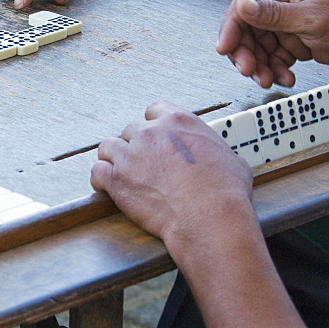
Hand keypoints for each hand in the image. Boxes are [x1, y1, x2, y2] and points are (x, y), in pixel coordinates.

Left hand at [91, 101, 252, 243]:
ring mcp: (130, 155)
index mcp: (178, 121)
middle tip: (143, 163)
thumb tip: (219, 157)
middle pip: (131, 129)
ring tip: (123, 172)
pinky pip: (97, 172)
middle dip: (136, 145)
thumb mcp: (231, 158)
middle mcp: (150, 133)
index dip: (153, 124)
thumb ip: (215, 150)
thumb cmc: (226, 192)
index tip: (155, 136)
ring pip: (108, 147)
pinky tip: (108, 187)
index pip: (154, 110)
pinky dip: (101, 180)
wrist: (210, 217)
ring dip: (114, 158)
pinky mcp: (117, 180)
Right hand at [216, 0, 328, 88]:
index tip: (226, 49)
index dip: (232, 28)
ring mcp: (290, 23)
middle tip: (250, 71)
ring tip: (270, 78)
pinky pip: (277, 57)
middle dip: (247, 52)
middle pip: (249, 29)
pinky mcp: (298, 40)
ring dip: (262, 65)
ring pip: (261, 47)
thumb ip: (274, 15)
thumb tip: (241, 5)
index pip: (244, 5)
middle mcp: (283, 4)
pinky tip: (287, 77)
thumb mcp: (312, 18)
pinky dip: (278, 69)